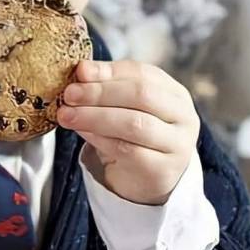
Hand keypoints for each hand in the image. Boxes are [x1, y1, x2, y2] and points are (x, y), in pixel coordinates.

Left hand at [56, 59, 199, 204]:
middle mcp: (183, 117)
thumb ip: (106, 86)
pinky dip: (99, 138)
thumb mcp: (124, 107)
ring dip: (94, 116)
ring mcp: (177, 145)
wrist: (147, 179)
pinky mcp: (162, 170)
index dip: (109, 71)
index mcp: (174, 93)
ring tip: (66, 115)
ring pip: (134, 123)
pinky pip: (127, 150)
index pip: (143, 74)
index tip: (80, 72)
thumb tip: (83, 70)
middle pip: (141, 95)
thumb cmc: (133, 136)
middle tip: (69, 94)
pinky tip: (81, 131)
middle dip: (100, 92)